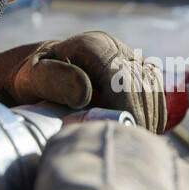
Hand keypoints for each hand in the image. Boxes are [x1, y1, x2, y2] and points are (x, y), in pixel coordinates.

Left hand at [0, 32, 166, 133]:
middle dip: (139, 117)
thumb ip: (52, 81)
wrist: (43, 75)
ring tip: (138, 139)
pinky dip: (155, 110)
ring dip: (150, 116)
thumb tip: (85, 92)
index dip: (125, 109)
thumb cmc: (34, 82)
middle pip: (140, 84)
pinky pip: (156, 88)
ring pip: (152, 86)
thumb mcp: (33, 79)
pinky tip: (146, 128)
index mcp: (92, 45)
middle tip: (131, 144)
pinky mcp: (137, 66)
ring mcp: (127, 55)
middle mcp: (115, 46)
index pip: (121, 79)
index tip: (119, 133)